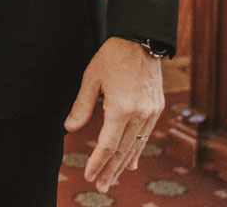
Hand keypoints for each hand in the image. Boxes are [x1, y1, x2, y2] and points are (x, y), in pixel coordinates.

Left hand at [64, 37, 165, 191]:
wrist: (142, 39)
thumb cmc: (113, 56)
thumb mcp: (91, 78)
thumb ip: (82, 105)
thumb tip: (70, 127)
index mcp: (120, 107)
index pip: (108, 145)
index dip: (97, 162)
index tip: (89, 175)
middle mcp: (138, 114)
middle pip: (123, 150)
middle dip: (110, 170)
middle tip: (100, 186)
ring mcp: (150, 112)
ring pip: (136, 146)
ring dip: (123, 164)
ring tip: (113, 179)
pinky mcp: (156, 108)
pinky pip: (145, 135)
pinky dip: (137, 150)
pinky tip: (131, 162)